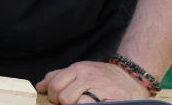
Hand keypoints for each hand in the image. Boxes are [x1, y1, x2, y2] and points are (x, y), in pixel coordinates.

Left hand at [35, 61, 149, 102]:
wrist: (131, 76)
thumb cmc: (101, 76)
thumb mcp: (79, 70)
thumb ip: (58, 76)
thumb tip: (40, 86)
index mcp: (77, 69)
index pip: (55, 85)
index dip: (53, 96)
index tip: (58, 100)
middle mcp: (88, 77)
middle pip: (64, 97)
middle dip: (65, 104)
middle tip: (73, 103)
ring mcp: (101, 88)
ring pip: (77, 103)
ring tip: (84, 103)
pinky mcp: (113, 100)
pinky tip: (94, 104)